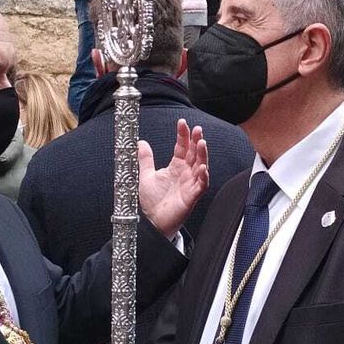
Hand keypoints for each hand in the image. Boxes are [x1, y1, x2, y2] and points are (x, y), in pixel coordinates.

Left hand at [138, 119, 208, 238]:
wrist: (152, 221)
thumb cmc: (152, 201)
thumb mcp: (146, 176)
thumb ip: (145, 159)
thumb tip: (141, 143)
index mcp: (175, 167)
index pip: (182, 147)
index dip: (183, 135)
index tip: (182, 122)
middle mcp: (185, 173)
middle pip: (194, 153)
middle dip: (196, 141)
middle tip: (197, 129)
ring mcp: (190, 184)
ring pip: (201, 166)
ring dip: (202, 155)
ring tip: (202, 143)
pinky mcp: (191, 197)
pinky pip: (201, 186)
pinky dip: (203, 177)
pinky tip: (203, 168)